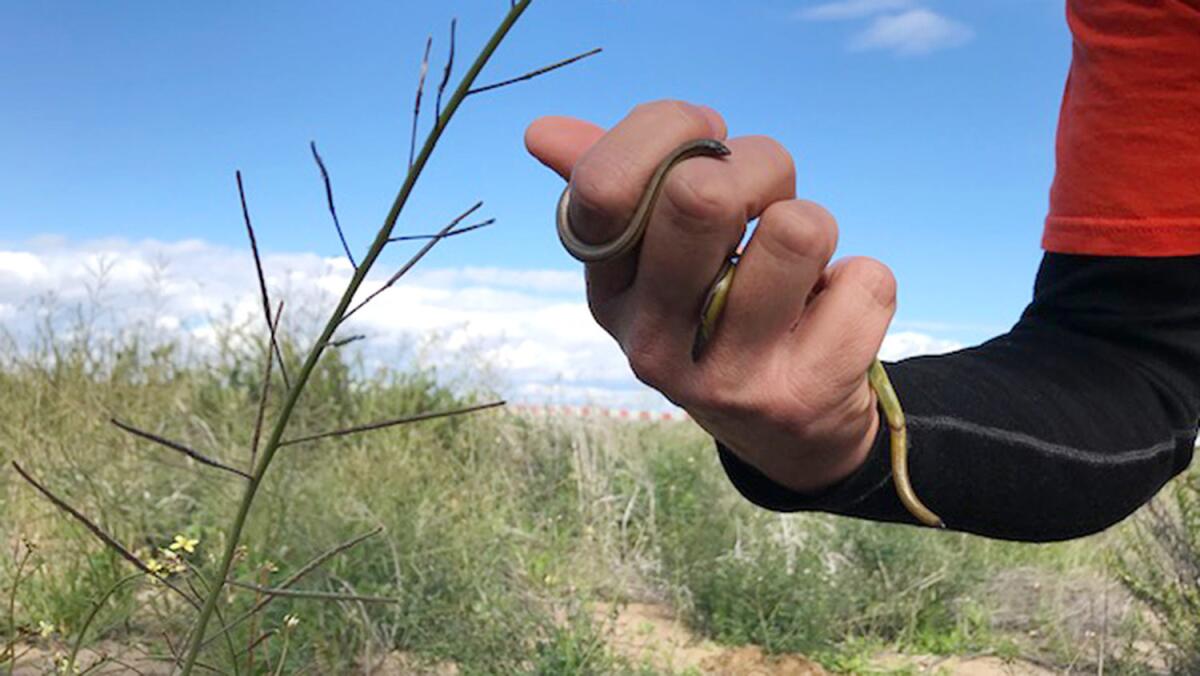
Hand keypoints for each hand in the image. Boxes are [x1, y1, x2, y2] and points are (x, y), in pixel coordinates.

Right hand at [525, 100, 896, 492]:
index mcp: (608, 291)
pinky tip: (829, 317)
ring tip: (798, 265)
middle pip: (702, 194)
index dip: (671, 129)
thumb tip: (542, 131)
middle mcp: (649, 342)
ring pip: (799, 229)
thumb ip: (613, 183)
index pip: (604, 184)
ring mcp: (723, 377)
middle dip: (759, 168)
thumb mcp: (659, 254)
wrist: (786, 433)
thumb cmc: (719, 308)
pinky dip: (861, 284)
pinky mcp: (801, 397)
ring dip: (815, 226)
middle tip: (766, 201)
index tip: (707, 144)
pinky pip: (864, 282)